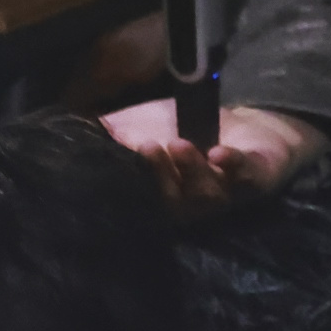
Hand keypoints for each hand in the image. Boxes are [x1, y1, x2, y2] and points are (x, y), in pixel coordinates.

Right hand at [99, 94, 323, 209]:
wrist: (249, 128)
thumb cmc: (191, 131)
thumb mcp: (147, 125)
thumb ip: (115, 131)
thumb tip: (74, 128)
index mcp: (164, 197)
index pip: (145, 200)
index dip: (134, 184)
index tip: (123, 156)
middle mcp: (192, 205)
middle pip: (174, 203)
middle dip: (161, 177)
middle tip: (148, 147)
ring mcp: (226, 196)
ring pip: (206, 195)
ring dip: (191, 170)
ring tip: (179, 144)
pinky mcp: (256, 179)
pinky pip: (245, 178)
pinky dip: (233, 166)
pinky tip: (219, 153)